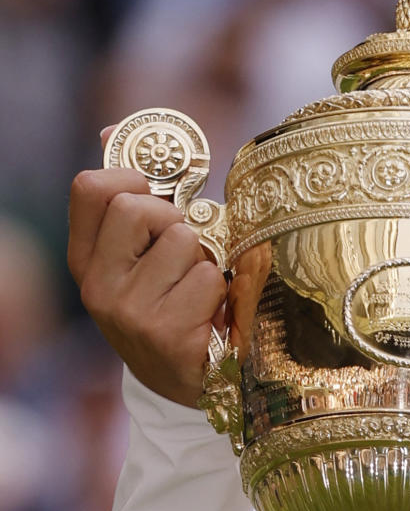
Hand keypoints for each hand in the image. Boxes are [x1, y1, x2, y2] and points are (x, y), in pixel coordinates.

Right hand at [67, 130, 227, 406]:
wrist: (186, 379)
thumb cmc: (173, 300)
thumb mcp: (144, 252)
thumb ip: (135, 196)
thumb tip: (112, 131)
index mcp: (87, 258)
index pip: (91, 187)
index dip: (133, 178)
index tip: (158, 196)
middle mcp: (97, 285)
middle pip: (140, 207)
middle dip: (177, 221)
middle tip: (186, 253)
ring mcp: (127, 312)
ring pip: (184, 240)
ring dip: (206, 259)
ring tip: (200, 288)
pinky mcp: (164, 333)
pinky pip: (209, 277)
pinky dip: (222, 290)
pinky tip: (211, 313)